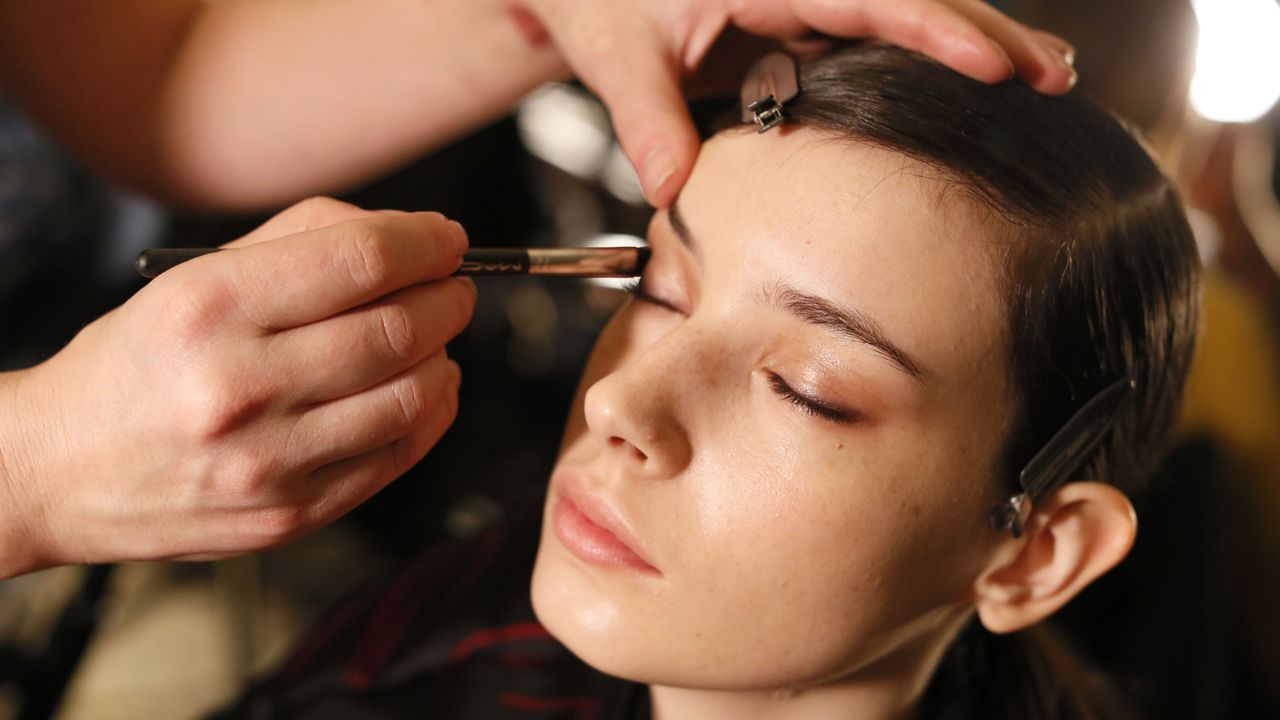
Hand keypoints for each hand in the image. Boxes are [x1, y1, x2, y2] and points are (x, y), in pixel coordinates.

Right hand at [0, 198, 473, 574]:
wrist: (60, 473)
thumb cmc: (138, 364)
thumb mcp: (192, 278)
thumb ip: (301, 242)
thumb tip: (407, 237)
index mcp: (208, 309)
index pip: (360, 261)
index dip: (426, 243)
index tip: (448, 240)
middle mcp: (238, 388)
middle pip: (398, 328)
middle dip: (448, 298)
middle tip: (454, 286)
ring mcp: (268, 463)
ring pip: (412, 395)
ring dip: (445, 355)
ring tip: (436, 337)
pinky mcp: (290, 515)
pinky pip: (399, 454)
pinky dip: (432, 411)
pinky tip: (425, 387)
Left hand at [516, 0, 1076, 206]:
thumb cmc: (596, 0)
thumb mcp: (614, 53)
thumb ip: (648, 119)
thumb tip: (673, 187)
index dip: (936, 28)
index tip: (994, 61)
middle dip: (985, 31)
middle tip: (1053, 75)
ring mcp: (803, 0)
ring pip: (905, 13)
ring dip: (974, 38)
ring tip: (1044, 75)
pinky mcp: (800, 21)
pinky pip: (878, 33)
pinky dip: (931, 52)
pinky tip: (979, 75)